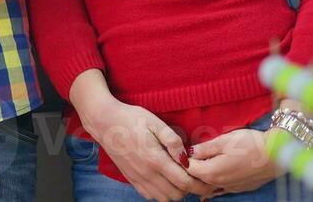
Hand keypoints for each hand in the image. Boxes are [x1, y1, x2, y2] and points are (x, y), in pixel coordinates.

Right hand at [76, 92, 216, 201]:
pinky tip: (165, 180)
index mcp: (154, 159)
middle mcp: (146, 173)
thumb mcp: (154, 122)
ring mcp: (138, 178)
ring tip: (181, 178)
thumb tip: (186, 157)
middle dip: (191, 189)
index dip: (200, 184)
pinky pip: (151, 196)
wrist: (104, 121)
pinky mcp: (131, 179)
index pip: (184, 182)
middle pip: (177, 194)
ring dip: (176, 192)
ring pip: (164, 198)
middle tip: (197, 177)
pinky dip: (162, 193)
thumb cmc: (131, 118)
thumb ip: (172, 140)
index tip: (208, 180)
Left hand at [186, 127, 276, 195]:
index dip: (183, 158)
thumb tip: (189, 152)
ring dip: (201, 178)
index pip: (188, 169)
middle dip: (190, 170)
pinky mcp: (239, 188)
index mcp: (211, 172)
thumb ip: (204, 148)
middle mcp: (218, 184)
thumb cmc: (250, 145)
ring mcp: (230, 188)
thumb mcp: (223, 140)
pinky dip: (212, 187)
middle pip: (196, 180)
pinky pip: (220, 190)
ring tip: (198, 165)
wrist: (276, 154)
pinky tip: (210, 183)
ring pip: (208, 186)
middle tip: (188, 156)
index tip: (182, 149)